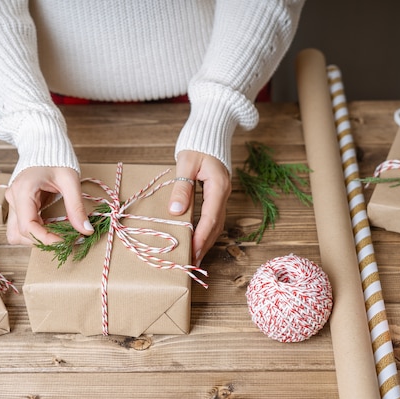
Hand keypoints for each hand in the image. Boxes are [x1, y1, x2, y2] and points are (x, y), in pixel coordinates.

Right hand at [4, 166, 93, 244]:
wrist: (44, 143)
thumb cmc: (57, 158)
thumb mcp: (70, 181)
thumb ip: (76, 207)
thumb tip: (86, 231)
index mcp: (23, 191)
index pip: (28, 226)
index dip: (46, 239)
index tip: (66, 242)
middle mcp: (13, 198)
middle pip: (18, 234)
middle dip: (41, 240)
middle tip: (64, 238)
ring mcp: (13, 202)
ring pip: (16, 233)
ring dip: (35, 238)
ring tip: (57, 233)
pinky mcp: (18, 204)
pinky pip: (22, 225)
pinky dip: (35, 231)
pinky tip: (51, 226)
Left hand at [169, 150, 230, 266]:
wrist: (209, 134)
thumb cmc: (197, 145)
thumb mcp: (186, 162)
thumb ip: (182, 187)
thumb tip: (176, 212)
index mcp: (218, 185)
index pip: (211, 217)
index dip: (201, 236)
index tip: (192, 251)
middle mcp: (224, 193)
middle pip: (216, 225)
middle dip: (205, 245)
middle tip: (192, 262)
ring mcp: (222, 195)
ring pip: (217, 223)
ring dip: (206, 241)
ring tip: (194, 257)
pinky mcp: (217, 196)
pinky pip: (214, 217)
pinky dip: (206, 232)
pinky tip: (197, 241)